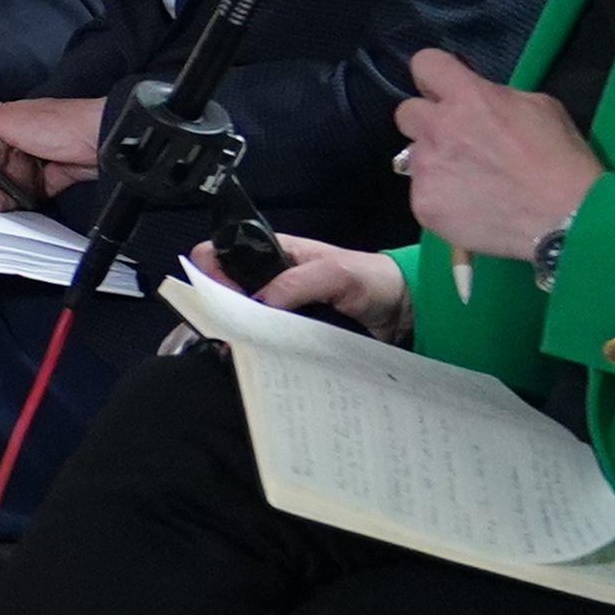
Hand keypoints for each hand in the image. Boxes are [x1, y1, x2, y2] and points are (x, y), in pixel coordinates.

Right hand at [219, 233, 412, 338]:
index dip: (210, 271)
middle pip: (228, 293)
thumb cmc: (372, 278)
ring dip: (242, 335)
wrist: (404, 311)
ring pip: (246, 322)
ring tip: (244, 350)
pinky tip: (263, 361)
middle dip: (221, 310)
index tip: (216, 296)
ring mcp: (282, 310)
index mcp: (275, 253)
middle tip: (228, 330)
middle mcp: (271, 281)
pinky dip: (264, 352)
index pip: (223, 253)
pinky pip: (269, 343)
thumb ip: (296, 282)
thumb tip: (259, 302)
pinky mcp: (293, 335)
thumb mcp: (335, 271)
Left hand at [395, 46, 601, 265]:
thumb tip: (481, 100)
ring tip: (471, 182)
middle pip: (406, 113)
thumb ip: (498, 97)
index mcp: (468, 96)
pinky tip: (470, 207)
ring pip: (414, 157)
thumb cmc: (561, 159)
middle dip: (427, 123)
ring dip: (436, 164)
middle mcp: (438, 128)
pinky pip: (422, 193)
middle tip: (455, 141)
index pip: (425, 63)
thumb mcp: (539, 107)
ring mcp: (426, 168)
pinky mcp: (423, 203)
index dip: (432, 76)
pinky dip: (441, 198)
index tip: (442, 89)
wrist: (566, 218)